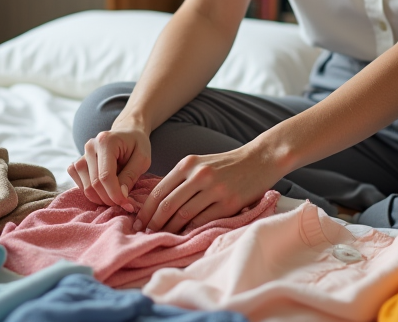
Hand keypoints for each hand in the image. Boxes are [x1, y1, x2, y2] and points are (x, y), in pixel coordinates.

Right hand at [67, 126, 151, 211]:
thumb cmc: (137, 145)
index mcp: (106, 141)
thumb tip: (121, 196)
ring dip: (100, 198)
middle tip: (124, 204)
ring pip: (85, 186)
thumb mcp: (142, 159)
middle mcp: (90, 146)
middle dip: (109, 199)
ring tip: (115, 197)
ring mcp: (81, 154)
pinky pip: (78, 183)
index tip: (127, 204)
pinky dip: (90, 192)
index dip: (115, 194)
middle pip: (94, 183)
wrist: (127, 132)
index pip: (105, 176)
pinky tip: (104, 190)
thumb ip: (131, 176)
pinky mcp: (77, 162)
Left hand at [133, 144, 280, 234]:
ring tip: (163, 236)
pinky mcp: (228, 202)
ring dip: (170, 229)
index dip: (146, 210)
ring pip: (183, 215)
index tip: (139, 223)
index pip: (159, 191)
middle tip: (146, 234)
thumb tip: (157, 205)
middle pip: (168, 205)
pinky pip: (203, 220)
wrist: (259, 160)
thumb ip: (180, 179)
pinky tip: (185, 235)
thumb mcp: (200, 164)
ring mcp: (214, 189)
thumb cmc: (226, 165)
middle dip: (153, 223)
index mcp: (188, 164)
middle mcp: (199, 175)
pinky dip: (191, 230)